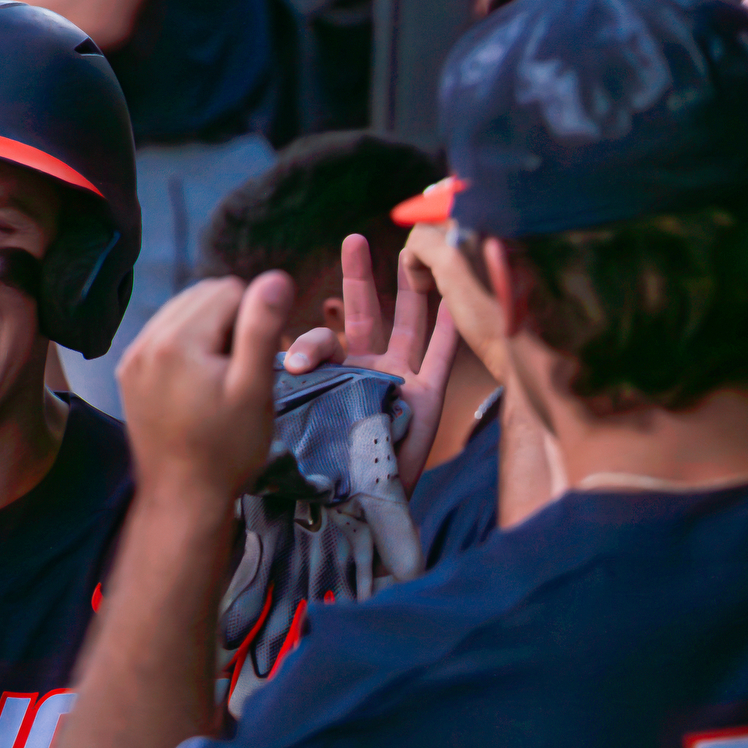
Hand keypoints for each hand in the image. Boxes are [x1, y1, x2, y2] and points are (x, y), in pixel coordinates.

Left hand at [117, 274, 293, 505]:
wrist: (182, 497)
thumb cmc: (225, 448)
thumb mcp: (253, 388)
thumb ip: (261, 328)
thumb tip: (275, 277)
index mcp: (176, 341)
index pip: (232, 291)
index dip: (256, 321)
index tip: (260, 361)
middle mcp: (145, 341)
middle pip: (204, 295)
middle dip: (231, 322)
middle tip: (242, 369)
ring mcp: (132, 358)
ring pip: (184, 311)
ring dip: (209, 331)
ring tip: (221, 376)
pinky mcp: (128, 373)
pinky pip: (164, 335)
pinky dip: (187, 345)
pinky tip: (199, 381)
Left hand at [283, 235, 458, 490]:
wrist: (358, 507)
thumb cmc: (325, 469)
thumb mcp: (309, 420)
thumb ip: (307, 385)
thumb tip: (288, 356)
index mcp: (328, 375)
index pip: (321, 341)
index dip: (311, 342)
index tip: (296, 362)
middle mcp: (363, 370)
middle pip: (362, 314)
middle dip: (359, 277)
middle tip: (352, 239)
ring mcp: (398, 379)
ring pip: (408, 323)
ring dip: (411, 288)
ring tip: (413, 250)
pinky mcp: (428, 396)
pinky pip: (441, 354)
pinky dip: (451, 327)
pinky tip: (458, 295)